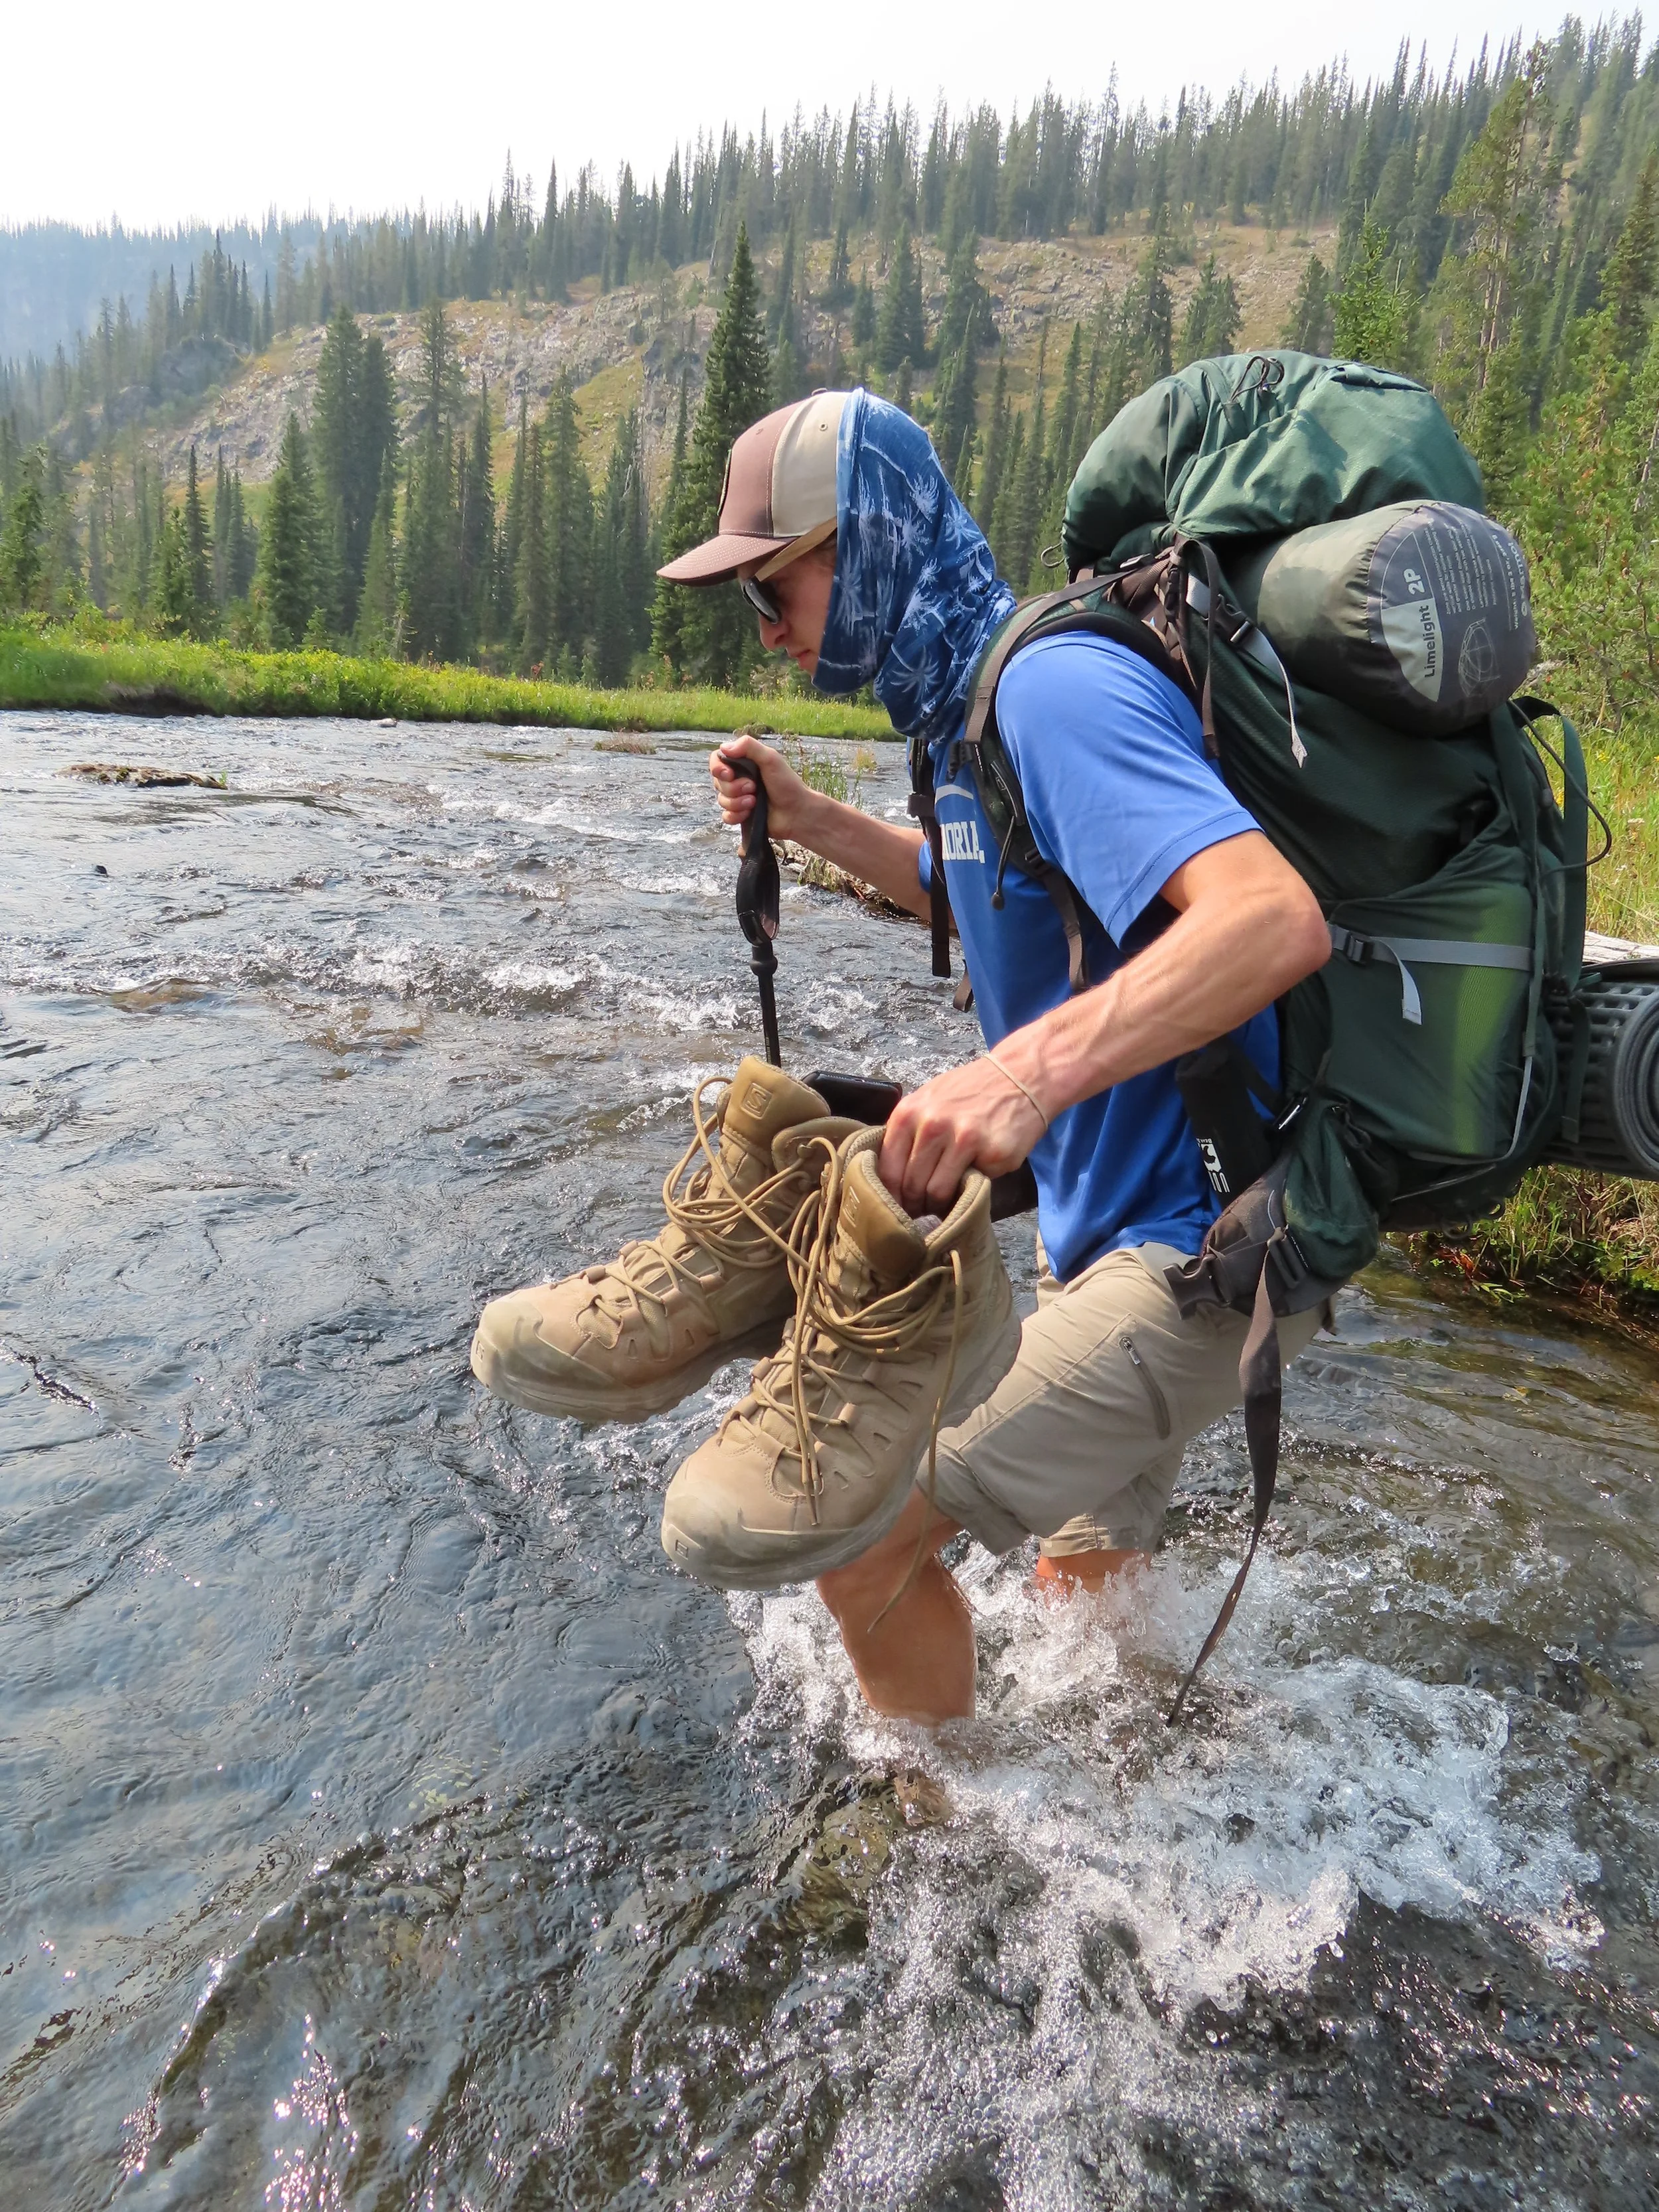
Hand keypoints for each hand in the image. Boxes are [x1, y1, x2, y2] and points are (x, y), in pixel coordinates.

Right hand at [708, 736, 817, 844]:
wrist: (797, 812)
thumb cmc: (787, 784)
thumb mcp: (771, 759)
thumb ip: (749, 746)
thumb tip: (724, 747)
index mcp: (744, 763)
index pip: (717, 760)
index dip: (717, 768)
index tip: (728, 774)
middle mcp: (739, 779)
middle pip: (718, 782)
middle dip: (734, 788)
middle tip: (753, 788)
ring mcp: (739, 798)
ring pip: (721, 800)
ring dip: (737, 802)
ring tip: (754, 802)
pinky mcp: (741, 815)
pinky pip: (726, 816)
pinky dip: (736, 815)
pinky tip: (749, 813)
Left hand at [878, 1056, 1044, 1214]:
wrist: (1018, 1076)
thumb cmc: (968, 1092)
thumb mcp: (927, 1101)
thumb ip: (907, 1134)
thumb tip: (891, 1180)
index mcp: (909, 1113)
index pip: (888, 1170)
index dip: (891, 1197)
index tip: (896, 1209)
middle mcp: (932, 1126)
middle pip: (912, 1185)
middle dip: (915, 1205)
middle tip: (920, 1212)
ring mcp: (964, 1140)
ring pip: (938, 1192)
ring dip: (938, 1205)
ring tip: (942, 1204)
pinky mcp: (993, 1153)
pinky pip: (972, 1185)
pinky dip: (970, 1187)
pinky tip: (973, 1177)